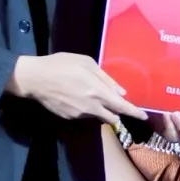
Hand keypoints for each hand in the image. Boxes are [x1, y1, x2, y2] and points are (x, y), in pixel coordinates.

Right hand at [9, 53, 136, 123]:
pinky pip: (84, 115)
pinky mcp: (68, 117)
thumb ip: (105, 79)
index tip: (145, 116)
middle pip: (112, 117)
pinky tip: (76, 97)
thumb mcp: (86, 63)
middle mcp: (91, 107)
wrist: (34, 79)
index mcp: (97, 92)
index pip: (122, 107)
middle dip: (117, 113)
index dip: (135, 112)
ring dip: (100, 110)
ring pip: (97, 116)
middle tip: (116, 104)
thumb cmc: (61, 65)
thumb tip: (121, 92)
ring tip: (89, 94)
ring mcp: (79, 115)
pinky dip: (86, 109)